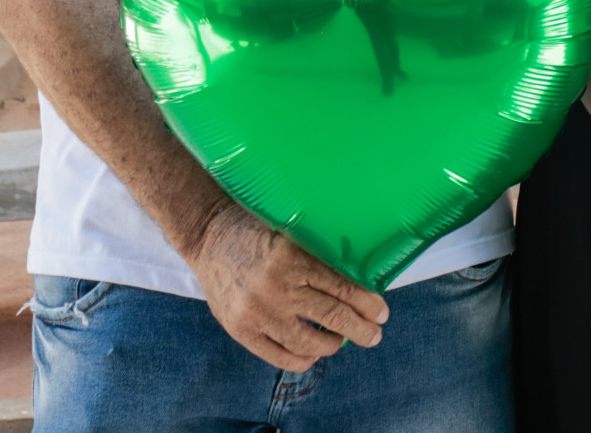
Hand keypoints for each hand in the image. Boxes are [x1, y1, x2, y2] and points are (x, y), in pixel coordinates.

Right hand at [183, 199, 387, 370]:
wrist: (209, 237)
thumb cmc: (256, 231)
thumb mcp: (292, 236)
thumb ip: (318, 260)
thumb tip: (357, 288)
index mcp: (294, 258)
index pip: (342, 288)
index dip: (367, 303)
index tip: (382, 312)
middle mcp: (278, 287)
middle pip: (332, 317)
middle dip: (360, 329)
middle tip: (375, 334)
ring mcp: (258, 312)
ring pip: (308, 342)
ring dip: (333, 345)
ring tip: (341, 341)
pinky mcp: (241, 330)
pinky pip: (279, 356)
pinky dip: (302, 359)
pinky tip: (313, 354)